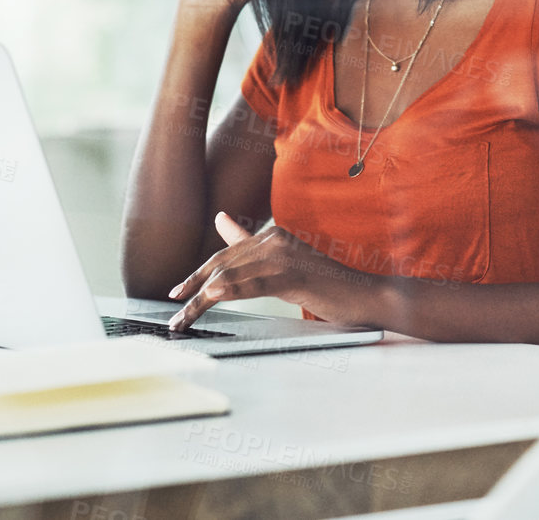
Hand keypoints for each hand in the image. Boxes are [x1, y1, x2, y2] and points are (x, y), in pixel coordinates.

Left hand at [166, 212, 373, 329]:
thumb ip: (250, 244)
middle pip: (223, 266)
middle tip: (173, 312)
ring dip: (202, 301)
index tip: (177, 293)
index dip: (197, 274)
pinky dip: (231, 292)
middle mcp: (275, 239)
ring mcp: (285, 256)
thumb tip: (220, 218)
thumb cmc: (325, 286)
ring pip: (232, 278)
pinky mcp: (295, 275)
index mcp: (271, 235)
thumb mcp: (284, 265)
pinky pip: (255, 285)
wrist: (365, 296)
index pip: (225, 256)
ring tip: (184, 319)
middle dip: (193, 289)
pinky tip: (212, 298)